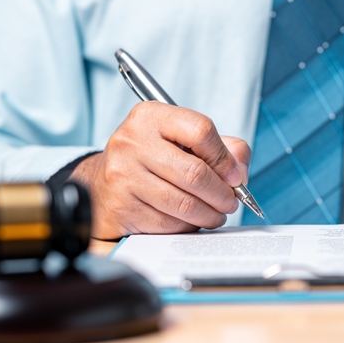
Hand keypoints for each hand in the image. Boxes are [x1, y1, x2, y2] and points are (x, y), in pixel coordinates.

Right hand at [70, 102, 250, 238]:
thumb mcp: (183, 140)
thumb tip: (240, 173)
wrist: (102, 183)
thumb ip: (223, 148)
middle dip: (222, 194)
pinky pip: (167, 223)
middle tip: (231, 202)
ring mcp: (122, 175)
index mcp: (151, 116)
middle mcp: (131, 142)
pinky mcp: (120, 207)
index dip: (225, 158)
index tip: (235, 176)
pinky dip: (187, 226)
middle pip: (195, 172)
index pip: (200, 130)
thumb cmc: (153, 159)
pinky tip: (190, 221)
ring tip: (216, 215)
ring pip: (183, 203)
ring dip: (209, 215)